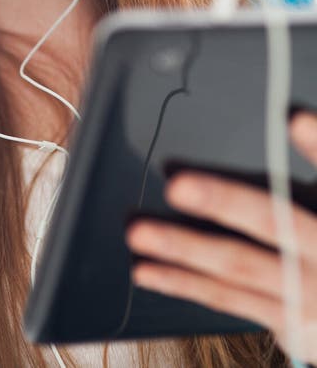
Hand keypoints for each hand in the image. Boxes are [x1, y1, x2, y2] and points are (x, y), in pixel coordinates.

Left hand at [125, 110, 316, 364]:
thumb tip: (293, 119)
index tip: (292, 117)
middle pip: (273, 224)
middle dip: (224, 202)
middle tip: (178, 184)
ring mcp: (304, 296)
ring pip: (238, 267)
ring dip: (184, 249)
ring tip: (139, 232)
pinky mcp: (286, 321)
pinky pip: (227, 298)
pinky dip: (183, 283)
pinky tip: (147, 270)